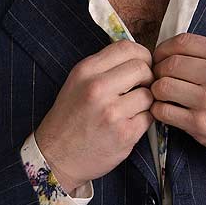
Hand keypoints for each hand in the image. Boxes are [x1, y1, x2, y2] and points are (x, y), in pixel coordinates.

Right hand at [34, 40, 154, 193]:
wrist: (56, 157)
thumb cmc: (69, 118)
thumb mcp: (77, 82)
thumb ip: (104, 67)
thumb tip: (138, 56)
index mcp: (86, 71)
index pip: (126, 48)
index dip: (142, 54)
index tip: (143, 64)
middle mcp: (97, 88)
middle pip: (142, 68)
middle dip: (148, 77)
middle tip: (142, 87)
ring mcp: (111, 112)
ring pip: (149, 94)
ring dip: (146, 101)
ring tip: (133, 108)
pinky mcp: (124, 134)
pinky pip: (149, 117)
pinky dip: (144, 119)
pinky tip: (130, 123)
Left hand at [149, 33, 205, 170]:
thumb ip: (205, 53)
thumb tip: (168, 51)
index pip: (181, 42)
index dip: (163, 49)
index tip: (160, 58)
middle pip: (168, 64)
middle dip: (157, 71)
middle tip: (158, 79)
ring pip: (162, 86)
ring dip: (156, 91)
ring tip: (163, 95)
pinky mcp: (200, 123)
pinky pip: (163, 111)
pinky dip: (158, 110)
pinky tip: (166, 110)